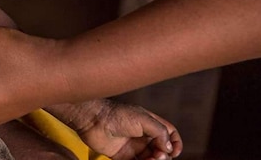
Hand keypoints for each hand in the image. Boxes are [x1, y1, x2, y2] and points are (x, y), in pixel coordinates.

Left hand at [50, 99, 182, 159]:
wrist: (93, 120)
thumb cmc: (116, 115)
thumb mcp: (142, 119)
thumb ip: (159, 131)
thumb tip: (169, 147)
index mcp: (150, 123)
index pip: (170, 134)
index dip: (175, 143)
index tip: (173, 151)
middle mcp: (143, 135)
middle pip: (162, 150)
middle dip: (163, 156)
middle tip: (157, 156)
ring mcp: (133, 146)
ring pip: (151, 159)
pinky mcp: (123, 156)